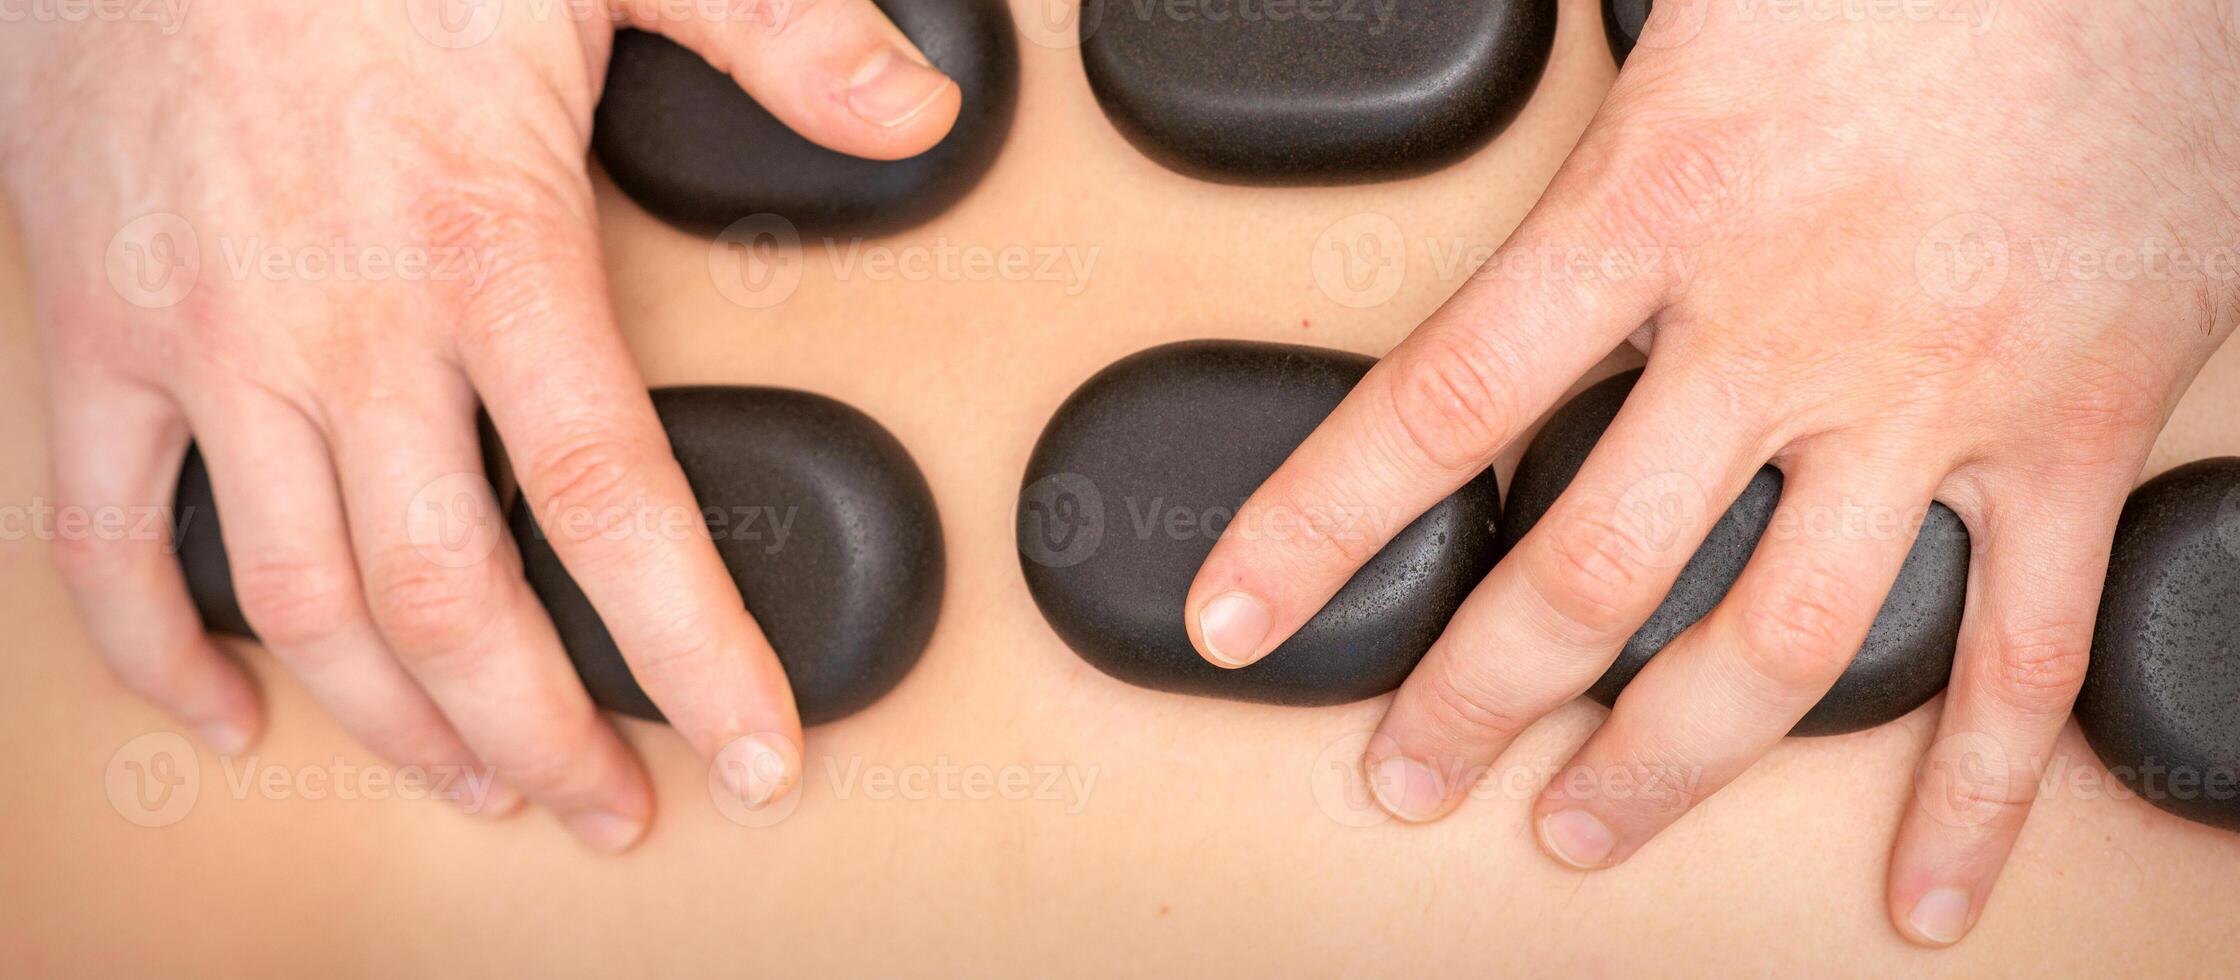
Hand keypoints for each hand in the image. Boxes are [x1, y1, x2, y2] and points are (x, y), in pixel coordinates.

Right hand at [0, 0, 958, 848]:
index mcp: (486, 248)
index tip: (749, 747)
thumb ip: (779, 34)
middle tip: (609, 806)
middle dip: (540, 735)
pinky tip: (224, 710)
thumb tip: (914, 109)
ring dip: (389, 722)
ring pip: (295, 597)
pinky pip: (99, 530)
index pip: (608, 503)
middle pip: (449, 599)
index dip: (687, 650)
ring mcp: (206, 340)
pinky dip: (149, 644)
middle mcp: (343, 324)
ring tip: (474, 782)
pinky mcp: (95, 325)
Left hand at [1187, 0, 2239, 944]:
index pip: (1441, 405)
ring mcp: (1933, 395)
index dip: (1318, 527)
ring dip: (1666, 763)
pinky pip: (2027, 648)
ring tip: (1582, 827)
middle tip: (1410, 770)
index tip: (1237, 614)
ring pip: (1780, 644)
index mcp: (1658, 200)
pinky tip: (1924, 884)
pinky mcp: (2077, 429)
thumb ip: (1588, 122)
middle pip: (1591, 567)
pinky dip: (1978, 787)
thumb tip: (1498, 158)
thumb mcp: (1694, 3)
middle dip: (1479, 692)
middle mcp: (1784, 323)